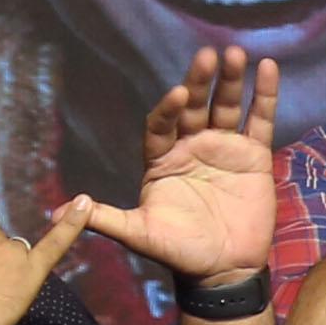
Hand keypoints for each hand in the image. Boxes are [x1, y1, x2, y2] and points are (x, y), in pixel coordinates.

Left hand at [63, 48, 279, 287]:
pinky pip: (259, 119)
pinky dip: (264, 94)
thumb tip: (57, 212)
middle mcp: (191, 146)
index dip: (169, 109)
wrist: (223, 270)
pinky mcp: (253, 155)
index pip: (161, 124)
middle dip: (200, 81)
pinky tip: (268, 67)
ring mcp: (223, 147)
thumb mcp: (139, 234)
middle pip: (194, 106)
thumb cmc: (179, 251)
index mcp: (162, 159)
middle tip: (208, 56)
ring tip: (235, 54)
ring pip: (226, 106)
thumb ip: (105, 218)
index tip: (178, 94)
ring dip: (231, 80)